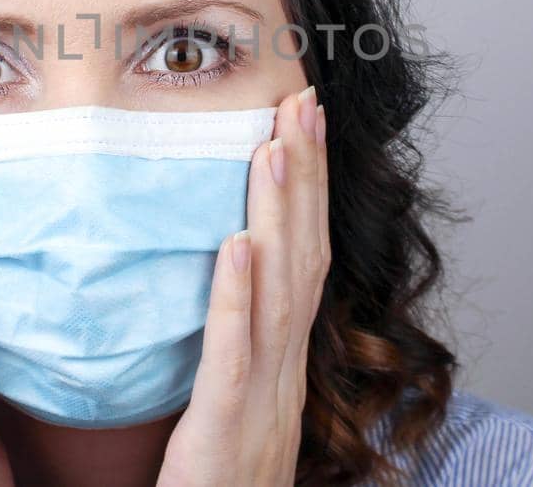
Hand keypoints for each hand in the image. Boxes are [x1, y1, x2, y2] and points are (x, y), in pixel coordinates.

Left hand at [157, 86, 330, 486]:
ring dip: (280, 215)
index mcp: (283, 362)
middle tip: (301, 103)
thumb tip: (226, 275)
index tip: (300, 123)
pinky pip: (236, 356)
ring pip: (279, 293)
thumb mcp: (234, 407)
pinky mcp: (229, 430)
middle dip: (305, 178)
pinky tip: (237, 246)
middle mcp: (286, 373)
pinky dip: (239, 297)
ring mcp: (266, 401)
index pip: (301, 259)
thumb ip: (234, 347)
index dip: (306, 189)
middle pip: (303, 258)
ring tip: (273, 146)